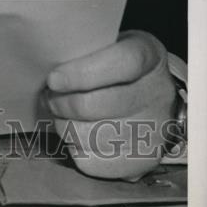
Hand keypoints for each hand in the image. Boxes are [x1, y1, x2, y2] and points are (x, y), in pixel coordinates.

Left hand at [43, 30, 176, 179]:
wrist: (155, 98)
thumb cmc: (117, 67)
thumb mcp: (108, 44)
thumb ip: (83, 52)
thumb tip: (49, 76)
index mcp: (148, 56)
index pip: (123, 63)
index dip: (83, 73)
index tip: (53, 79)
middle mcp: (157, 94)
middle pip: (100, 105)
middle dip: (62, 103)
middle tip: (50, 97)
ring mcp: (154, 131)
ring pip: (90, 137)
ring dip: (64, 126)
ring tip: (60, 115)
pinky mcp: (142, 161)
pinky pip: (92, 162)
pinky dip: (75, 148)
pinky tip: (76, 133)